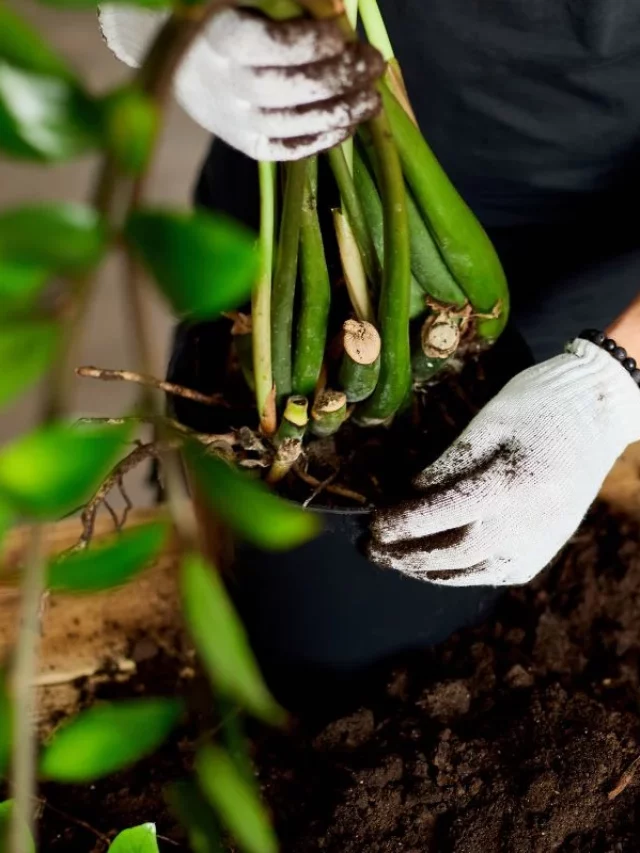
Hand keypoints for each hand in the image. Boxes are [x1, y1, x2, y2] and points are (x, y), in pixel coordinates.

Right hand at [99, 6, 382, 159]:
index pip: (265, 47)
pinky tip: (348, 125)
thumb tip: (339, 12)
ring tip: (371, 100)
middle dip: (337, 78)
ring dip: (339, 113)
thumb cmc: (230, 14)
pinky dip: (321, 140)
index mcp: (218, 39)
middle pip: (284, 90)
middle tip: (373, 63)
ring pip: (291, 124)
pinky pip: (286, 149)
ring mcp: (233, 121)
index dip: (308, 43)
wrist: (186, 59)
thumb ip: (292, 0)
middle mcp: (222, 86)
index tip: (339, 34)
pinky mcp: (244, 143)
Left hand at [369, 339, 639, 586]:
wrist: (599, 412)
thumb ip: (450, 461)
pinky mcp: (547, 548)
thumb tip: (410, 492)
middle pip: (455, 552)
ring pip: (473, 571)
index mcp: (514, 482)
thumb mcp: (489, 418)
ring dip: (428, 570)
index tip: (372, 523)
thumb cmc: (539, 402)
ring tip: (395, 559)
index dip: (404, 522)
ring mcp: (542, 541)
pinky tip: (435, 564)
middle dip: (407, 554)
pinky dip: (460, 573)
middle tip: (371, 549)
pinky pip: (496, 573)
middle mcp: (530, 521)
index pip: (445, 512)